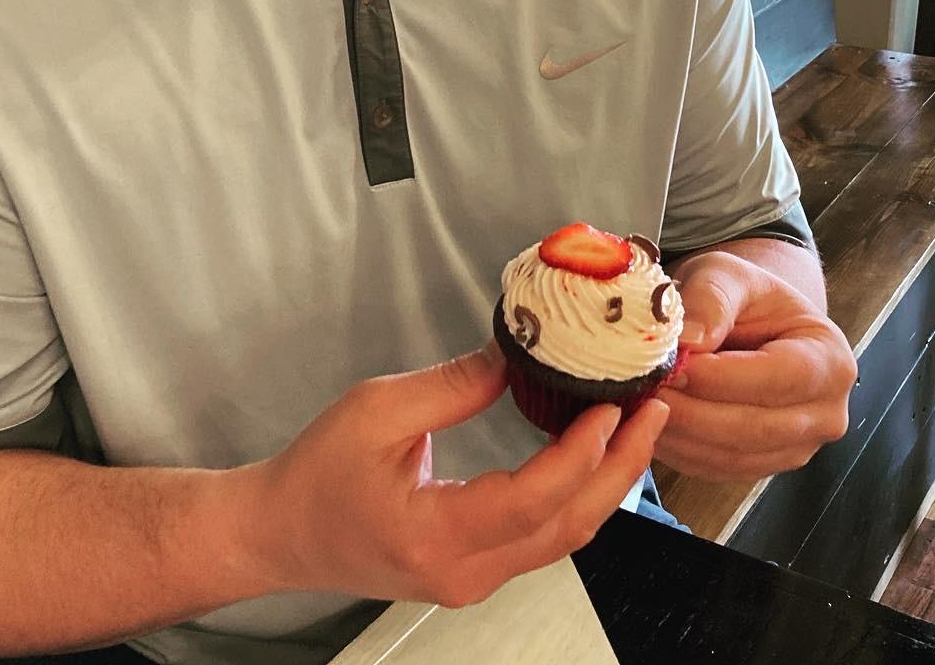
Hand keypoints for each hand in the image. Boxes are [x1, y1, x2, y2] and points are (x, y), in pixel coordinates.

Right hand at [248, 339, 668, 609]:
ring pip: (563, 537)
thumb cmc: (317, 473)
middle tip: (652, 412)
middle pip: (567, 527)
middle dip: (620, 468)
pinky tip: (592, 455)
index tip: (608, 408)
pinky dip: (577, 494)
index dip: (579, 455)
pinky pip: (543, 537)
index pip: (531, 502)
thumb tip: (514, 356)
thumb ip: (452, 384)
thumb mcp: (377, 409)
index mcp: (435, 536)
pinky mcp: (473, 570)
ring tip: (634, 427)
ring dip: (606, 481)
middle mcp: (463, 572)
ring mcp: (471, 579)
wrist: (282, 530)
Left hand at [657, 249, 855, 480]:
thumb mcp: (728, 274)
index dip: (722, 378)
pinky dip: (679, 449)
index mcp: (830, 360)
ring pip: (732, 454)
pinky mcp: (760, 465)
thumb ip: (712, 299)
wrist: (750, 321)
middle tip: (644, 388)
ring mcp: (796, 448)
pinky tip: (649, 420)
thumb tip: (690, 341)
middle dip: (693, 410)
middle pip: (756, 427)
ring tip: (639, 402)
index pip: (780, 379)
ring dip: (680, 433)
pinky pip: (716, 468)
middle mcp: (825, 414)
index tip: (673, 366)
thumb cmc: (744, 295)